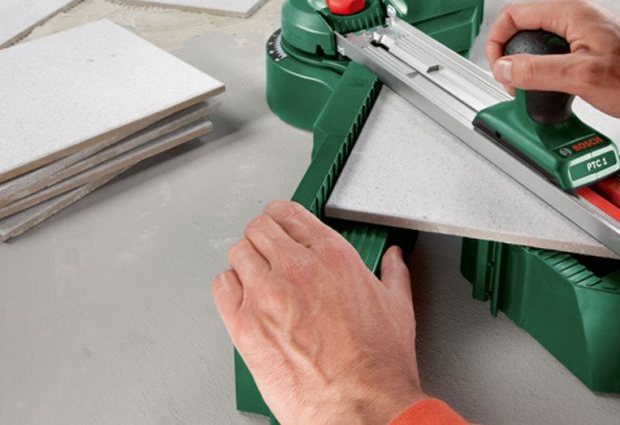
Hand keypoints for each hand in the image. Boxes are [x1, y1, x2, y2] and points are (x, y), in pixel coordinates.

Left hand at [213, 200, 426, 424]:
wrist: (359, 407)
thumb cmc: (378, 366)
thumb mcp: (397, 308)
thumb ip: (393, 275)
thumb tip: (393, 260)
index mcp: (333, 256)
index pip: (289, 213)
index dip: (282, 216)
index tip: (282, 224)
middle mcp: (296, 268)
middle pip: (259, 228)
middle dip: (263, 236)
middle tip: (268, 249)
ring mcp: (267, 295)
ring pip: (238, 252)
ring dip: (246, 261)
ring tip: (256, 275)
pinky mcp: (245, 325)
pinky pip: (222, 286)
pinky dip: (230, 287)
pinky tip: (244, 297)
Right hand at [485, 0, 619, 121]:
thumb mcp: (581, 77)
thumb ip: (537, 70)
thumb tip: (504, 68)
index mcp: (570, 12)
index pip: (514, 15)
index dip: (498, 42)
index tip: (499, 68)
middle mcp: (575, 14)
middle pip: (522, 26)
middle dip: (511, 56)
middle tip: (513, 83)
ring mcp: (581, 28)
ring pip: (536, 40)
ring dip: (527, 64)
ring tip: (530, 87)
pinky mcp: (587, 43)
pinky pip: (552, 50)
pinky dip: (544, 68)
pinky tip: (550, 85)